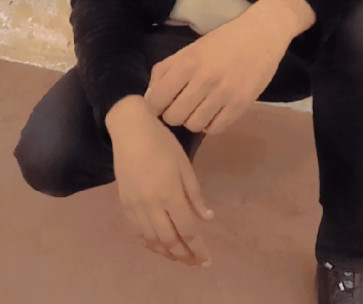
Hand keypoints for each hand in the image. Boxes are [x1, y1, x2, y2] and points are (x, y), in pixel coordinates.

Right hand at [106, 96, 213, 267]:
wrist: (130, 130)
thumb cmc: (162, 142)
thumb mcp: (184, 164)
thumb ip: (195, 194)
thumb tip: (206, 218)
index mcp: (169, 193)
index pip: (187, 230)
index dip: (198, 248)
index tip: (207, 259)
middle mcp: (151, 205)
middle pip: (169, 240)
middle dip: (184, 256)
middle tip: (196, 263)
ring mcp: (135, 206)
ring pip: (152, 240)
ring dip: (168, 254)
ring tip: (181, 259)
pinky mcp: (125, 204)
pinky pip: (138, 233)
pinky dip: (150, 244)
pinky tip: (159, 247)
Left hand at [144, 5, 292, 135]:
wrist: (261, 34)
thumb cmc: (223, 40)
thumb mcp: (190, 49)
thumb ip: (165, 71)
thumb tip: (148, 99)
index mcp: (187, 63)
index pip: (156, 100)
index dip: (155, 106)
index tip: (163, 104)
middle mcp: (203, 79)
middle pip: (173, 117)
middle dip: (174, 114)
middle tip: (183, 106)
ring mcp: (223, 94)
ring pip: (193, 125)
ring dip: (193, 120)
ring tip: (199, 108)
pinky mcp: (241, 105)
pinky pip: (215, 128)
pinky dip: (211, 124)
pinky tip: (214, 112)